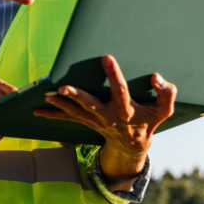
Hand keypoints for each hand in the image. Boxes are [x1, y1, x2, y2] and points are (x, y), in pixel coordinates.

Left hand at [34, 55, 176, 183]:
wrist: (133, 145)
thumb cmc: (148, 121)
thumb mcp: (163, 111)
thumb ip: (166, 94)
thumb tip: (156, 77)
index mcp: (126, 111)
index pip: (120, 91)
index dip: (114, 75)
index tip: (106, 58)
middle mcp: (108, 116)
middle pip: (90, 105)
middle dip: (76, 96)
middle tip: (62, 88)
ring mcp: (95, 121)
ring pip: (75, 112)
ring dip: (59, 105)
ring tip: (46, 96)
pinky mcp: (86, 122)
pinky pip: (67, 118)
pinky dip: (52, 114)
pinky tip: (37, 110)